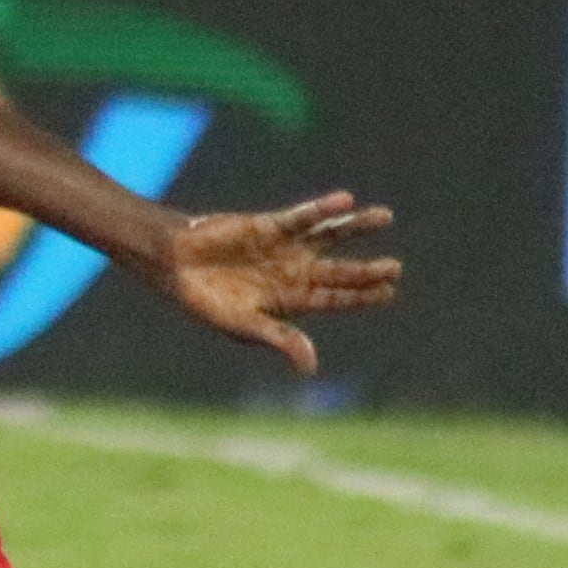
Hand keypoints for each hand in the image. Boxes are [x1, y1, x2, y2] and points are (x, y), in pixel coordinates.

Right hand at [135, 194, 399, 374]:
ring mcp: (285, 247)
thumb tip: (311, 367)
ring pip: (330, 236)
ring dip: (356, 227)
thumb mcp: (243, 325)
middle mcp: (294, 272)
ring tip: (385, 217)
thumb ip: (279, 339)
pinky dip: (322, 209)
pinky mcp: (270, 225)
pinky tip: (344, 201)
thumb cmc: (205, 301)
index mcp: (291, 301)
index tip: (388, 291)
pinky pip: (302, 216)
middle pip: (339, 271)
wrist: (172, 264)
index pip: (335, 299)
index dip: (362, 296)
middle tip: (395, 268)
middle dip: (366, 270)